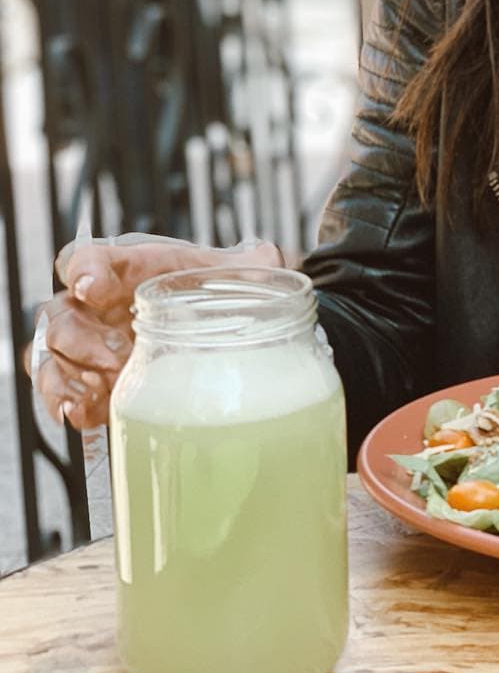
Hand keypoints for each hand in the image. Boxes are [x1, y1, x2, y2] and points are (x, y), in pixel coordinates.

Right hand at [24, 234, 284, 429]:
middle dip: (83, 339)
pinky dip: (64, 404)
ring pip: (49, 355)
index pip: (85, 258)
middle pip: (60, 314)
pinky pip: (56, 392)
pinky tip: (84, 414)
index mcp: (125, 267)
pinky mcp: (89, 382)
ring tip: (105, 390)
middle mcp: (96, 304)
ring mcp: (87, 344)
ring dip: (71, 375)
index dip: (83, 270)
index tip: (95, 288)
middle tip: (119, 358)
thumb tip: (275, 261)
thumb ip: (254, 264)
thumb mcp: (239, 273)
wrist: (220, 325)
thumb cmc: (219, 290)